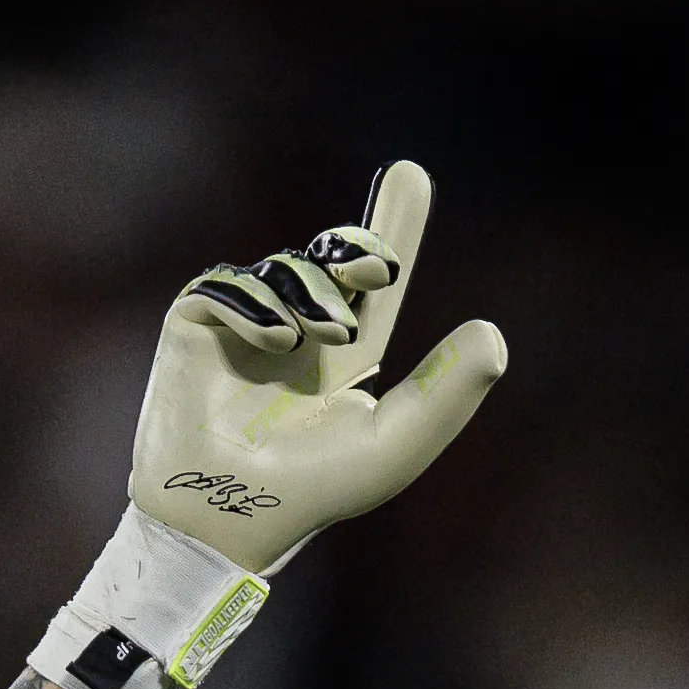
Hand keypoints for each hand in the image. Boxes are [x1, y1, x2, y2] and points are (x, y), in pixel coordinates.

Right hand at [131, 161, 506, 573]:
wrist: (227, 515)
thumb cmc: (313, 492)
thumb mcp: (395, 444)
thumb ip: (446, 394)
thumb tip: (494, 333)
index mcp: (344, 359)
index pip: (374, 284)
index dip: (391, 228)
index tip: (413, 173)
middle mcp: (295, 334)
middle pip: (331, 255)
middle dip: (358, 247)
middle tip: (375, 269)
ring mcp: (242, 327)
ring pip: (287, 267)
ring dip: (311, 291)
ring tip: (321, 336)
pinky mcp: (193, 325)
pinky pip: (228, 283)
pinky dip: (258, 304)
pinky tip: (276, 341)